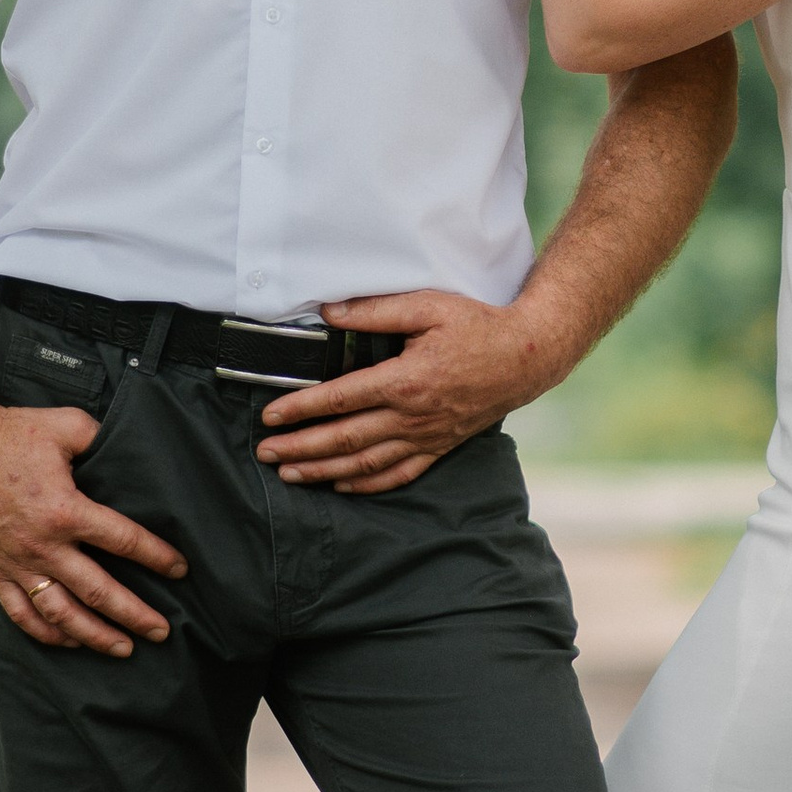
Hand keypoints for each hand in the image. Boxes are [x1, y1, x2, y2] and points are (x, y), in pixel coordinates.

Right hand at [0, 395, 187, 654]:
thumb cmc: (12, 431)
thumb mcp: (68, 426)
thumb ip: (104, 440)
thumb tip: (132, 451)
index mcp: (65, 511)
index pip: (124, 541)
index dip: (157, 557)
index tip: (181, 570)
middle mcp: (42, 545)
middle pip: (99, 592)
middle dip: (135, 615)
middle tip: (162, 631)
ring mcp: (16, 562)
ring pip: (61, 614)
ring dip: (94, 635)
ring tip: (123, 648)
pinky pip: (21, 612)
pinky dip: (47, 633)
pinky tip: (70, 642)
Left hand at [257, 288, 558, 493]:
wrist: (526, 357)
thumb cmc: (477, 326)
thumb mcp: (428, 306)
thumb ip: (375, 310)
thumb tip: (328, 312)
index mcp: (406, 380)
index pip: (340, 400)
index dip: (301, 409)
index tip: (271, 417)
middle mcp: (413, 416)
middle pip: (345, 439)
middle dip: (300, 447)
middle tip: (265, 453)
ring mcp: (427, 437)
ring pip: (366, 463)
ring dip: (323, 470)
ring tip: (289, 474)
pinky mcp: (439, 447)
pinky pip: (398, 474)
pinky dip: (366, 484)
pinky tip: (341, 485)